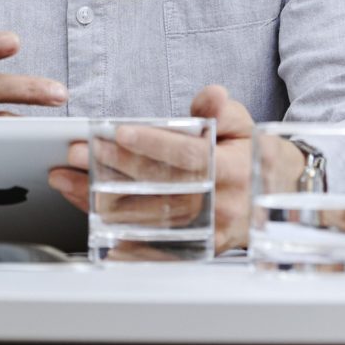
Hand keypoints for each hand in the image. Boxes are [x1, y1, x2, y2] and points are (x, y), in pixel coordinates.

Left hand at [49, 88, 254, 252]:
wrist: (276, 197)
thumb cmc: (250, 155)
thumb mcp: (242, 124)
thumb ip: (222, 110)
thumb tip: (212, 96)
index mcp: (233, 169)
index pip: (190, 156)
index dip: (155, 144)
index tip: (120, 132)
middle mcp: (222, 204)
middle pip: (161, 187)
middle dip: (116, 168)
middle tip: (80, 153)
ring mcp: (208, 232)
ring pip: (150, 218)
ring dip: (105, 200)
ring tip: (69, 181)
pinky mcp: (197, 249)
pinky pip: (156, 249)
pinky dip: (124, 241)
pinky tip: (96, 227)